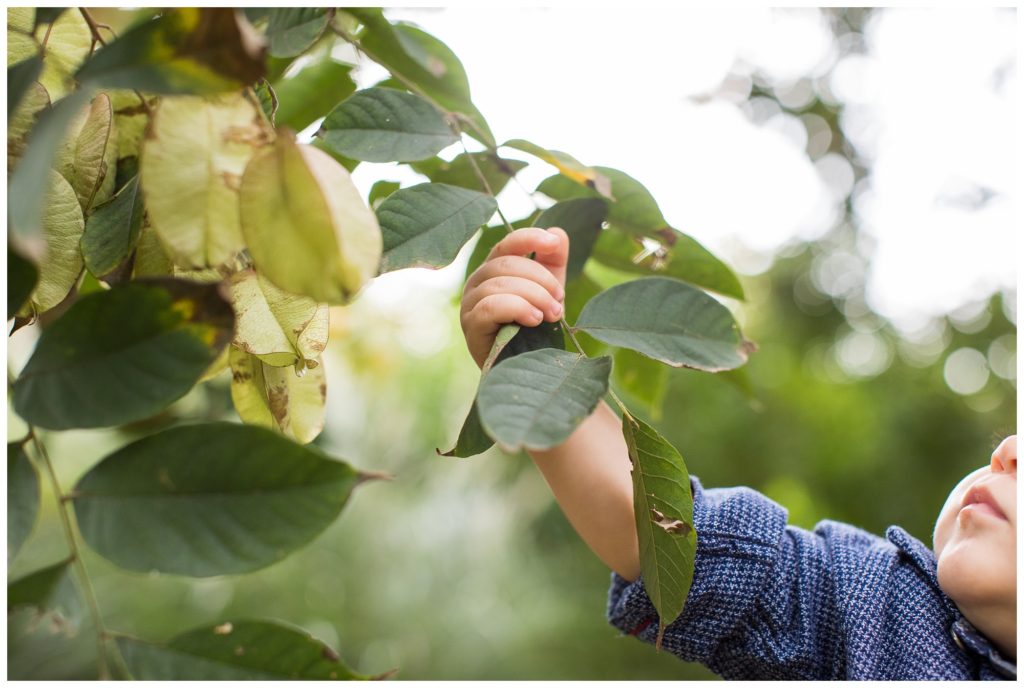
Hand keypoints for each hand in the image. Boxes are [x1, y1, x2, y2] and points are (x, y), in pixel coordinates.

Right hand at [460, 227, 568, 368]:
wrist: (526, 370)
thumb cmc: (535, 329)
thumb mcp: (549, 291)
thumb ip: (553, 262)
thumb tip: (558, 233)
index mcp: (494, 269)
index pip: (507, 243)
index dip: (530, 237)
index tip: (553, 244)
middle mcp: (477, 281)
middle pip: (507, 264)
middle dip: (541, 280)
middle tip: (560, 301)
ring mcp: (470, 303)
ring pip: (500, 284)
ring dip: (534, 296)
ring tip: (551, 315)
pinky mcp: (470, 326)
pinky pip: (491, 306)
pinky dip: (517, 308)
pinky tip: (534, 320)